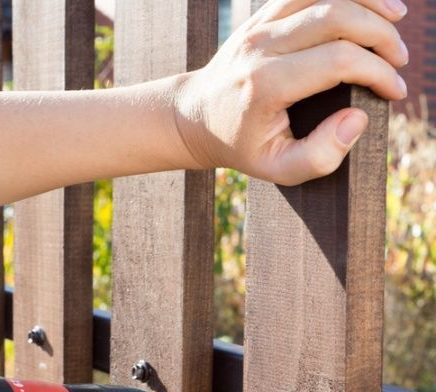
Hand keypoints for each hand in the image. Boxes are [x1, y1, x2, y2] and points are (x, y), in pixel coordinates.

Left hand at [175, 0, 407, 184]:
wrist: (196, 118)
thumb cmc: (240, 146)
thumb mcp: (277, 169)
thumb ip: (320, 156)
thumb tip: (358, 118)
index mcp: (266, 85)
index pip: (338, 61)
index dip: (378, 72)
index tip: (395, 91)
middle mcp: (261, 46)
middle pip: (338, 16)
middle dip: (381, 35)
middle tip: (400, 60)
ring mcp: (258, 25)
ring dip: (368, 1)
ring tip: (396, 22)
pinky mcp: (260, 16)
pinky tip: (365, 7)